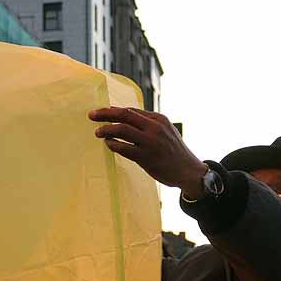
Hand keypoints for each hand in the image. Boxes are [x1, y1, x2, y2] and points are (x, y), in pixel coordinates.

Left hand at [89, 107, 207, 198]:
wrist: (189, 171)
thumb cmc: (174, 151)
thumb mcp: (165, 131)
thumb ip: (148, 124)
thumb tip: (124, 117)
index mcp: (159, 119)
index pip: (131, 110)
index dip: (113, 110)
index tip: (100, 112)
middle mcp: (155, 128)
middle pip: (124, 115)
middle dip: (105, 114)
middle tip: (91, 115)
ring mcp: (151, 142)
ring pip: (122, 130)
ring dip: (106, 129)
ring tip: (98, 132)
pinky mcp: (147, 158)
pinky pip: (124, 148)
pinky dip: (113, 144)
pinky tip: (109, 144)